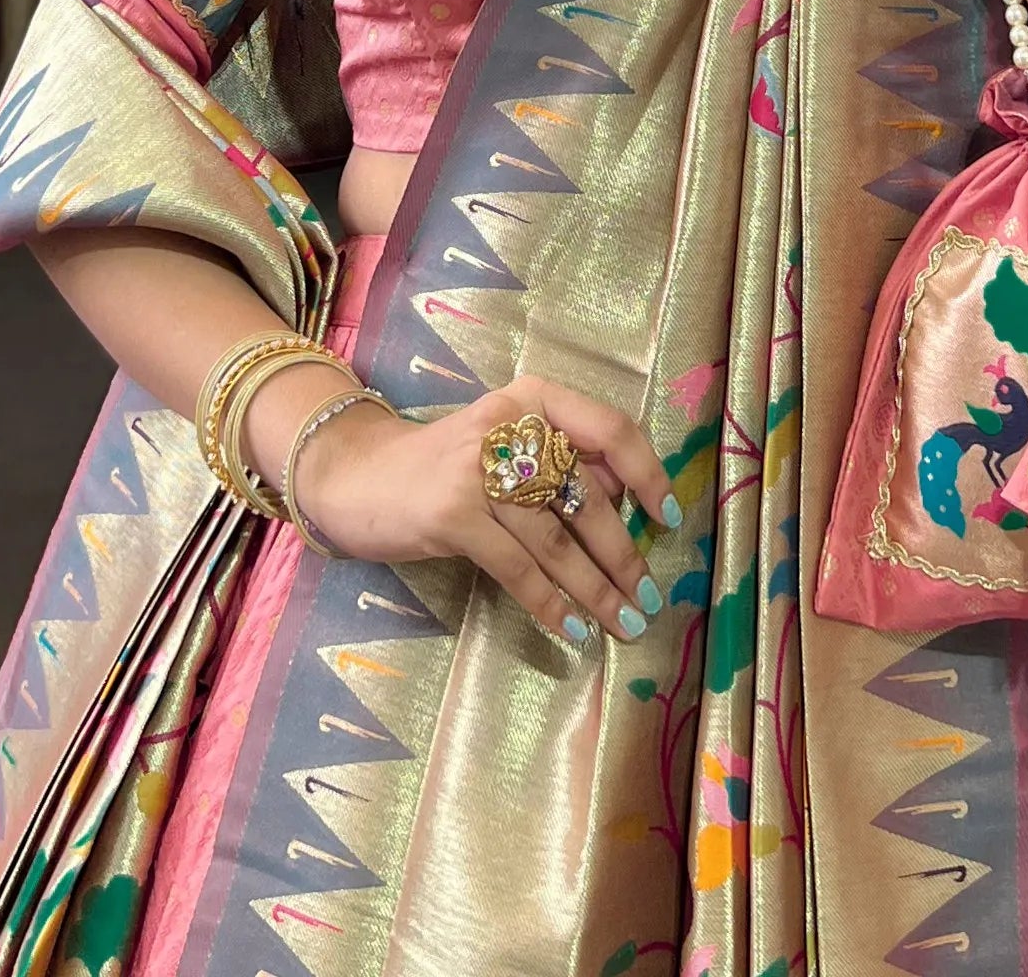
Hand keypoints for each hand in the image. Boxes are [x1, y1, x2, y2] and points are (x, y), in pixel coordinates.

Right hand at [292, 373, 678, 644]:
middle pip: (587, 494)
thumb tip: (630, 504)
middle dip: (624, 554)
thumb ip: (560, 459)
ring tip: (624, 623)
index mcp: (532, 398)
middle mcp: (509, 423)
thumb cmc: (445, 466)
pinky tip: (571, 629)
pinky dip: (549, 603)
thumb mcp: (506, 444)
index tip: (670, 518)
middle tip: (649, 598)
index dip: (648, 475)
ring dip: (596, 590)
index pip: (610, 429)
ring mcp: (478, 468)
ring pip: (557, 539)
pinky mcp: (453, 514)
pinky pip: (518, 568)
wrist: (357, 476)